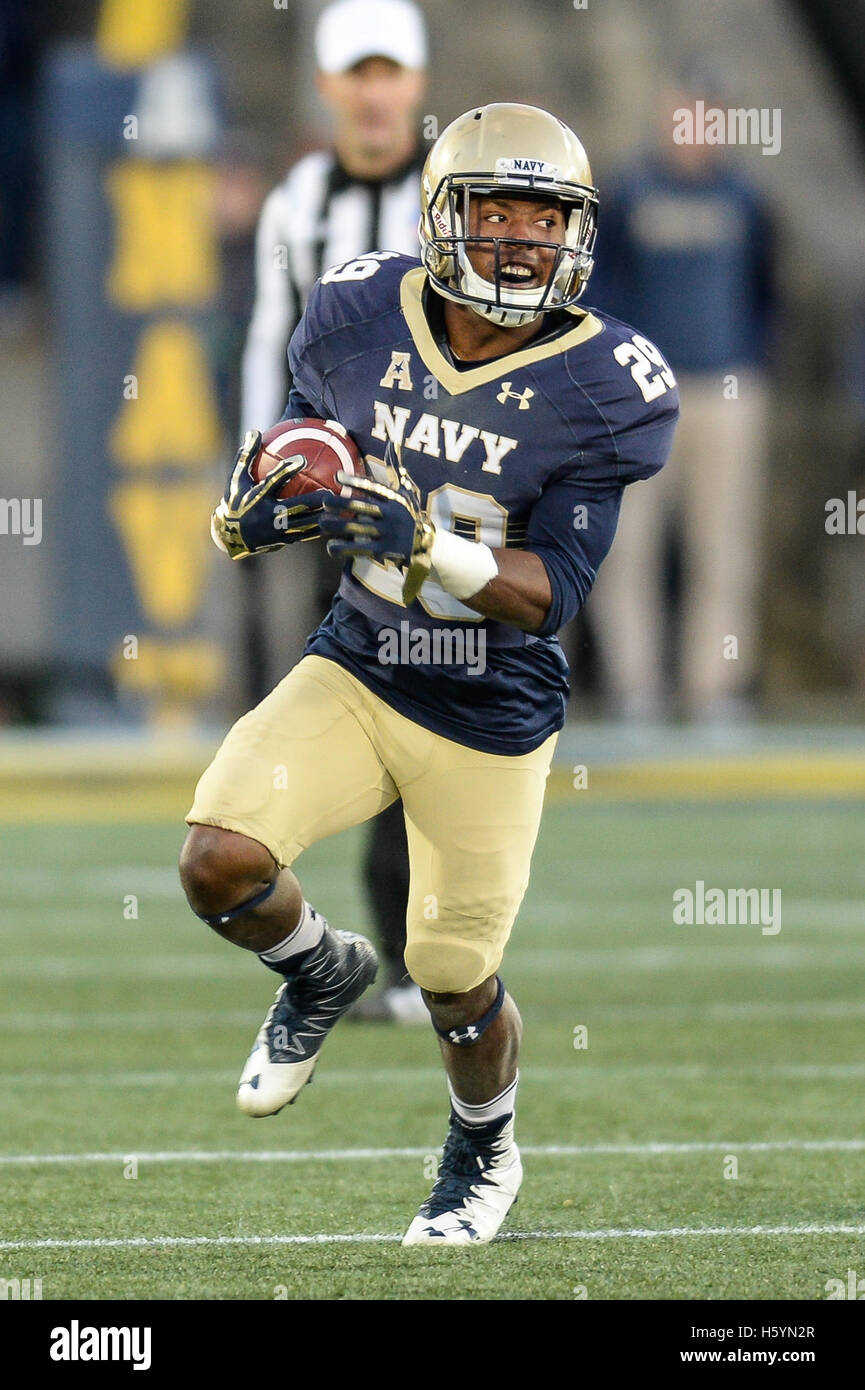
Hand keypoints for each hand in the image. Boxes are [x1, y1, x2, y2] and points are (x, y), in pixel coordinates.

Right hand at [211, 430, 330, 558]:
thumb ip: (246, 456)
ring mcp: (279, 530)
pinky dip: (323, 527)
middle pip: (296, 507)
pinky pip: (309, 534)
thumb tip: (254, 431)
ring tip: (342, 507)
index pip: (274, 481)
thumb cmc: (235, 501)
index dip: (287, 470)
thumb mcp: (236, 479)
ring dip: (324, 516)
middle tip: (332, 490)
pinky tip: (338, 519)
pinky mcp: (287, 540)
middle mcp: (269, 515)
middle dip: (315, 500)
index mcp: (257, 497)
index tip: (302, 459)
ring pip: (306, 524)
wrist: (231, 537)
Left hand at [318, 443, 434, 602]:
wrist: (428, 546)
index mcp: (394, 499)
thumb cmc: (410, 514)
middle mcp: (391, 515)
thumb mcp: (407, 491)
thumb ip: (396, 468)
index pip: (372, 488)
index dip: (354, 482)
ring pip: (358, 529)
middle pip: (362, 508)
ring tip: (322, 523)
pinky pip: (361, 549)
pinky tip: (331, 547)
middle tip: (324, 501)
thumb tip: (392, 442)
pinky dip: (346, 548)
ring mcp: (387, 533)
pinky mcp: (384, 550)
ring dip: (338, 526)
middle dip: (341, 504)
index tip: (337, 476)